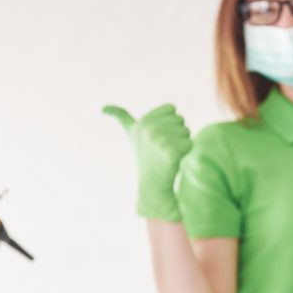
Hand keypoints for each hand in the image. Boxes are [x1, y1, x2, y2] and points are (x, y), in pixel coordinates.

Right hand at [103, 103, 192, 220]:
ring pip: (186, 131)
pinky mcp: (171, 152)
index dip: (169, 122)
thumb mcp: (131, 134)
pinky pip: (190, 144)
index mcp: (143, 122)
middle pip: (180, 119)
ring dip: (181, 143)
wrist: (152, 184)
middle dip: (176, 133)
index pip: (171, 108)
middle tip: (163, 148)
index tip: (157, 136)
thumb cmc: (145, 157)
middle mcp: (149, 129)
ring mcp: (160, 141)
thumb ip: (121, 117)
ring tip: (167, 154)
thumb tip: (102, 108)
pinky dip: (186, 152)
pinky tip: (174, 161)